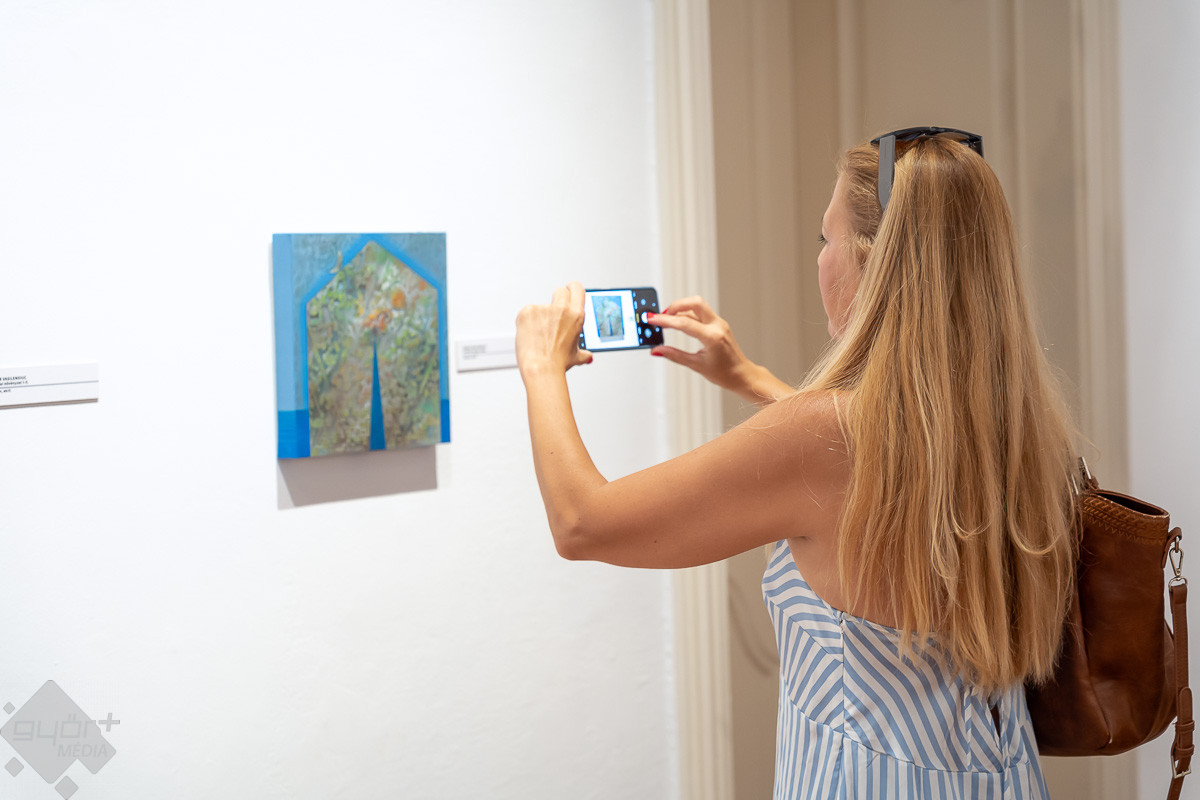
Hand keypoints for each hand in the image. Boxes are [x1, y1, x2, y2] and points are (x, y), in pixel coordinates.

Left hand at [516, 282, 593, 379]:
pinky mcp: (527, 311)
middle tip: (551, 317)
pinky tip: (529, 335)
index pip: (577, 289)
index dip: (572, 289)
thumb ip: (582, 353)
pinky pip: (527, 312)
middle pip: (560, 291)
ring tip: (539, 337)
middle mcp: (562, 309)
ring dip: (539, 318)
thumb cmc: (557, 363)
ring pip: (541, 307)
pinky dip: (526, 322)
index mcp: (576, 315)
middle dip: (556, 301)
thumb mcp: (575, 357)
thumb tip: (587, 356)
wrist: (540, 368)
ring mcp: (543, 309)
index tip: (568, 291)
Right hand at [650, 296, 790, 402]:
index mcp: (712, 337)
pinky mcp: (718, 324)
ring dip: (681, 308)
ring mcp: (719, 323)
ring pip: (698, 305)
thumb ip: (674, 355)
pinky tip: (679, 322)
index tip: (652, 319)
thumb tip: (657, 351)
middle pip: (694, 303)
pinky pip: (701, 313)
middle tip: (661, 316)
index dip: (665, 320)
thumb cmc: (724, 373)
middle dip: (675, 306)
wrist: (742, 375)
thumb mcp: (696, 365)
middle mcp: (717, 326)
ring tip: (667, 319)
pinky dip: (688, 314)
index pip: (684, 322)